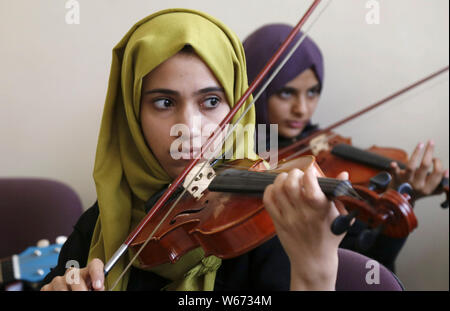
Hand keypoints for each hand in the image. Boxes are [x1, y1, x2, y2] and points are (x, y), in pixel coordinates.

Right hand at [41, 258, 104, 290]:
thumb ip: (96, 288)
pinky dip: (57, 295)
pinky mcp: (48, 287)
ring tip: (72, 296)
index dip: (97, 274)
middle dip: (80, 289)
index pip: (95, 265)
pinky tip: (63, 296)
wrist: (69, 292)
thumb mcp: (91, 290)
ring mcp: (59, 280)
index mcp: (87, 272)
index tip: (98, 286)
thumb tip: (99, 288)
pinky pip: (51, 292)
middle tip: (84, 295)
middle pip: (75, 276)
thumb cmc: (83, 290)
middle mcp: (73, 273)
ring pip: (62, 287)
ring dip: (68, 294)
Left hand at [263, 166, 348, 289]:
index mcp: (320, 211)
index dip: (309, 173)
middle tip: (298, 175)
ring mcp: (288, 218)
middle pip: (291, 184)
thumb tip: (343, 174)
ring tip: (287, 179)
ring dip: (281, 179)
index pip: (310, 185)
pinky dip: (270, 190)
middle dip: (294, 173)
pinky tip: (277, 189)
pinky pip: (268, 201)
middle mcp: (303, 213)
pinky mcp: (278, 222)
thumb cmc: (330, 237)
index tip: (311, 171)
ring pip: (278, 190)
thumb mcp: (341, 217)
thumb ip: (341, 194)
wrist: (314, 261)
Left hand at [389, 140, 447, 200]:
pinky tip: (393, 164)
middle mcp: (417, 185)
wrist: (398, 200)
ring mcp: (406, 181)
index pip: (437, 173)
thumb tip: (448, 172)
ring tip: (421, 143)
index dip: (439, 164)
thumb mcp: (429, 191)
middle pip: (425, 165)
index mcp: (427, 188)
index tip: (436, 159)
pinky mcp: (396, 178)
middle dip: (429, 152)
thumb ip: (440, 184)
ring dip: (417, 152)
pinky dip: (394, 168)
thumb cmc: (415, 192)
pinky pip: (395, 172)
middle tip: (431, 142)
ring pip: (412, 165)